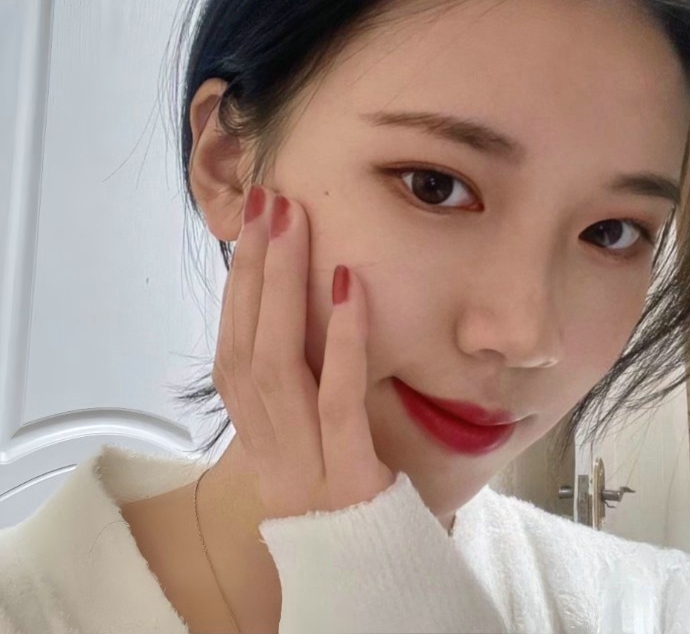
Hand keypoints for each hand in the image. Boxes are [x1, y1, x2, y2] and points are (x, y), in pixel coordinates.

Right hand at [212, 186, 395, 519]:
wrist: (361, 580)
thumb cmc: (335, 500)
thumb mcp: (300, 444)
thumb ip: (295, 388)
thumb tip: (303, 311)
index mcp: (255, 434)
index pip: (233, 348)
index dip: (238, 286)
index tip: (252, 227)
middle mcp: (266, 446)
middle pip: (249, 345)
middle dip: (255, 269)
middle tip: (269, 203)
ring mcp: (302, 461)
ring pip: (279, 362)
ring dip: (284, 285)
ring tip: (295, 223)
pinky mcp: (348, 474)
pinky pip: (339, 398)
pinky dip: (343, 338)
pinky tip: (350, 284)